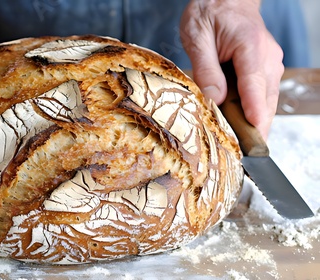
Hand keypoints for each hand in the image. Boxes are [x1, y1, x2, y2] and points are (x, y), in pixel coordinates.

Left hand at [180, 0, 283, 139]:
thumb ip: (205, 69)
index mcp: (251, 48)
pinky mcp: (266, 70)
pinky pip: (261, 96)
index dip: (254, 116)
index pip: (254, 87)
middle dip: (254, 129)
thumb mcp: (197, 37)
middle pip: (265, 101)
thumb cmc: (209, 13)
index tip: (254, 139)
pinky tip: (241, 127)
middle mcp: (268, 58)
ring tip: (240, 148)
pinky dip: (253, 113)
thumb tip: (214, 99)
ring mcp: (271, 64)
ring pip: (266, 102)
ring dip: (254, 124)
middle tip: (241, 155)